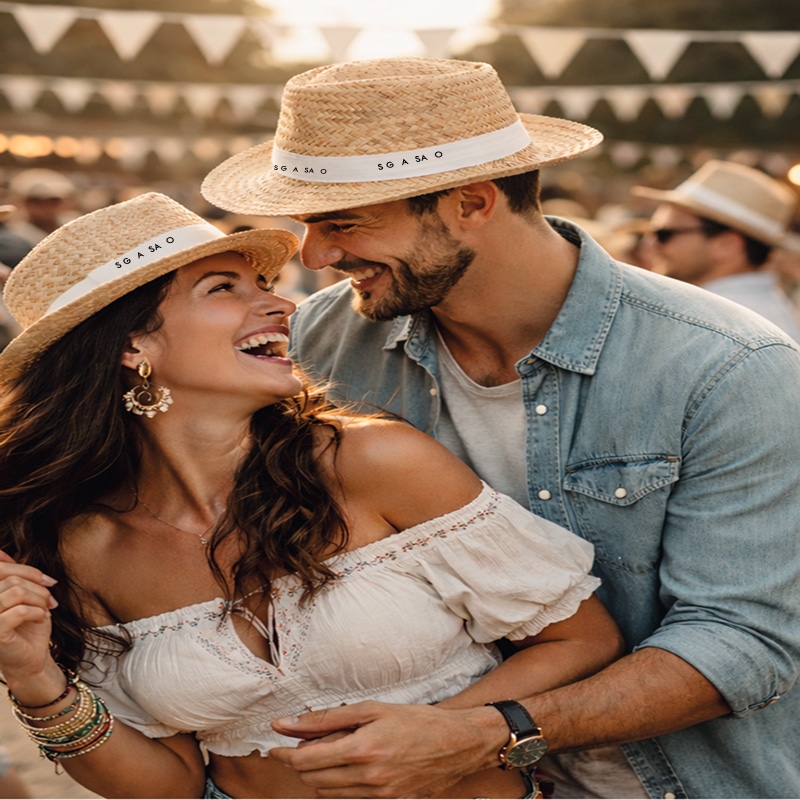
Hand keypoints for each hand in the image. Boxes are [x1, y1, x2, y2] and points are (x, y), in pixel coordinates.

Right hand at [0, 550, 57, 680]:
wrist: (31, 658)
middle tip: (51, 601)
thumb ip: (11, 576)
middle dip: (38, 588)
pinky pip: (20, 611)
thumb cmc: (26, 626)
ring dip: (39, 599)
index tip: (49, 581)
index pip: (1, 569)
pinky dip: (37, 612)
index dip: (27, 571)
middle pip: (11, 580)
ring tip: (46, 609)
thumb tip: (2, 553)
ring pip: (15, 592)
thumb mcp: (23, 596)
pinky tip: (40, 619)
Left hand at [269, 700, 501, 797]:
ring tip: (329, 750)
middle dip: (300, 762)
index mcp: (361, 750)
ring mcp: (377, 795)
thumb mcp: (371, 709)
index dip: (284, 754)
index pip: (306, 760)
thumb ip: (327, 718)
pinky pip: (348, 798)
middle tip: (303, 742)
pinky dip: (339, 783)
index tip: (274, 745)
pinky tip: (348, 764)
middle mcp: (366, 778)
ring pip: (327, 792)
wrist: (457, 744)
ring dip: (318, 773)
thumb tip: (288, 723)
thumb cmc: (416, 720)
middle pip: (312, 778)